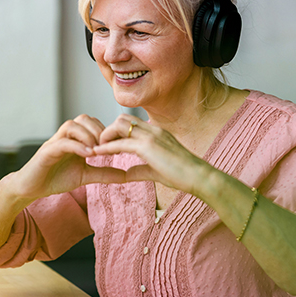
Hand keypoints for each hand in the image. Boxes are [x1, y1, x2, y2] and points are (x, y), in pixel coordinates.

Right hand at [10, 114, 127, 201]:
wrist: (31, 188)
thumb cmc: (55, 179)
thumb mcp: (85, 176)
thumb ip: (104, 173)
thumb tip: (127, 175)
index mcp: (75, 139)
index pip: (93, 123)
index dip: (107, 130)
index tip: (118, 145)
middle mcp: (65, 137)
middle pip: (84, 118)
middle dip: (99, 130)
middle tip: (108, 146)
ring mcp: (55, 142)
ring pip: (72, 125)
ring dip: (87, 135)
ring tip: (97, 151)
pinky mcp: (46, 151)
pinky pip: (62, 142)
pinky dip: (77, 147)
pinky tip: (87, 156)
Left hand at [92, 114, 211, 195]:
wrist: (199, 177)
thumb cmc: (182, 175)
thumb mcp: (156, 171)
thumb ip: (139, 170)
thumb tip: (125, 174)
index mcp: (157, 133)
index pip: (131, 123)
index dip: (116, 132)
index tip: (106, 144)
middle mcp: (153, 130)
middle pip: (122, 119)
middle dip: (108, 130)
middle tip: (99, 144)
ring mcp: (151, 136)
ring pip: (119, 125)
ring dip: (105, 135)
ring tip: (96, 148)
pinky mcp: (148, 146)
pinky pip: (121, 143)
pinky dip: (106, 147)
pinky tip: (97, 153)